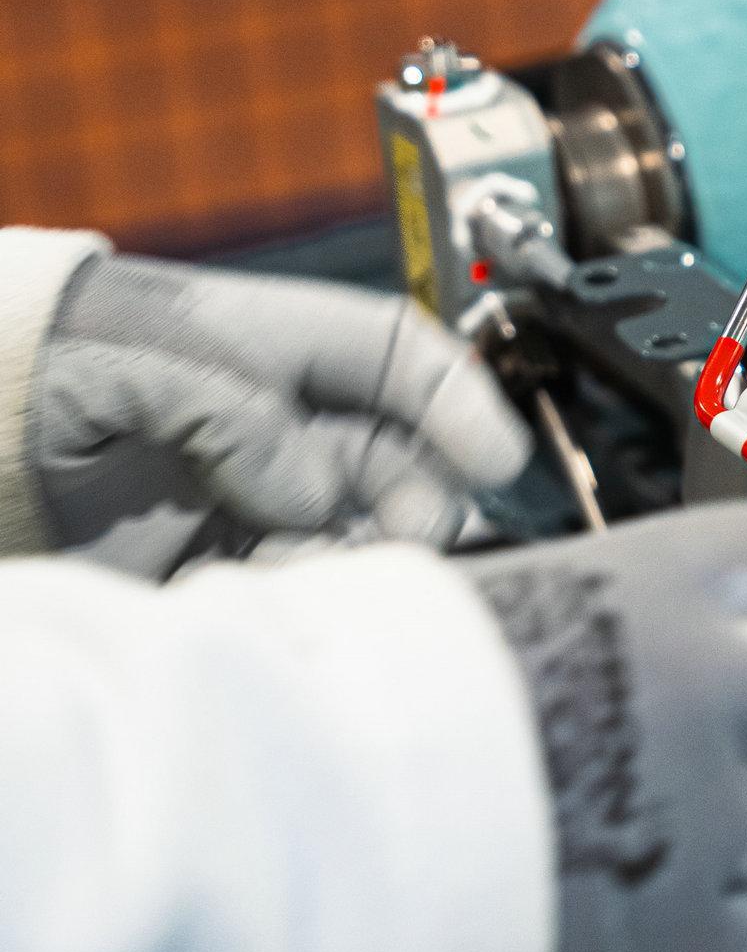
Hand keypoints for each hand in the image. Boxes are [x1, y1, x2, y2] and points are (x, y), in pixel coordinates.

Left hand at [31, 254, 533, 577]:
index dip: (459, 403)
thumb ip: (238, 409)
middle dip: (419, 500)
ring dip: (356, 559)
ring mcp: (245, 501)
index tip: (496, 459)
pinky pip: (290, 594)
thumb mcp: (140, 353)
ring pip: (353, 538)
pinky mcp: (209, 571)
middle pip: (395, 464)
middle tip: (406, 535)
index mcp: (271, 348)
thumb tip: (311, 491)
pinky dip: (299, 602)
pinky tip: (267, 595)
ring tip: (308, 567)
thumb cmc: (38, 354)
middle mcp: (274, 428)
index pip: (398, 361)